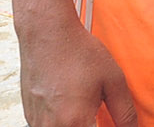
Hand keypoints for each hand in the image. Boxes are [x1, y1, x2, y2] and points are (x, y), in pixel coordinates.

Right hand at [19, 18, 137, 126]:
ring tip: (80, 104)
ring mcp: (37, 122)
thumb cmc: (78, 53)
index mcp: (75, 122)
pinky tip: (67, 102)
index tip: (105, 120)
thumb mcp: (113, 80)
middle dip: (89, 125)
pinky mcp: (29, 116)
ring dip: (75, 124)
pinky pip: (48, 126)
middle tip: (96, 111)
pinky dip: (60, 121)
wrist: (46, 34)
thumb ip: (124, 112)